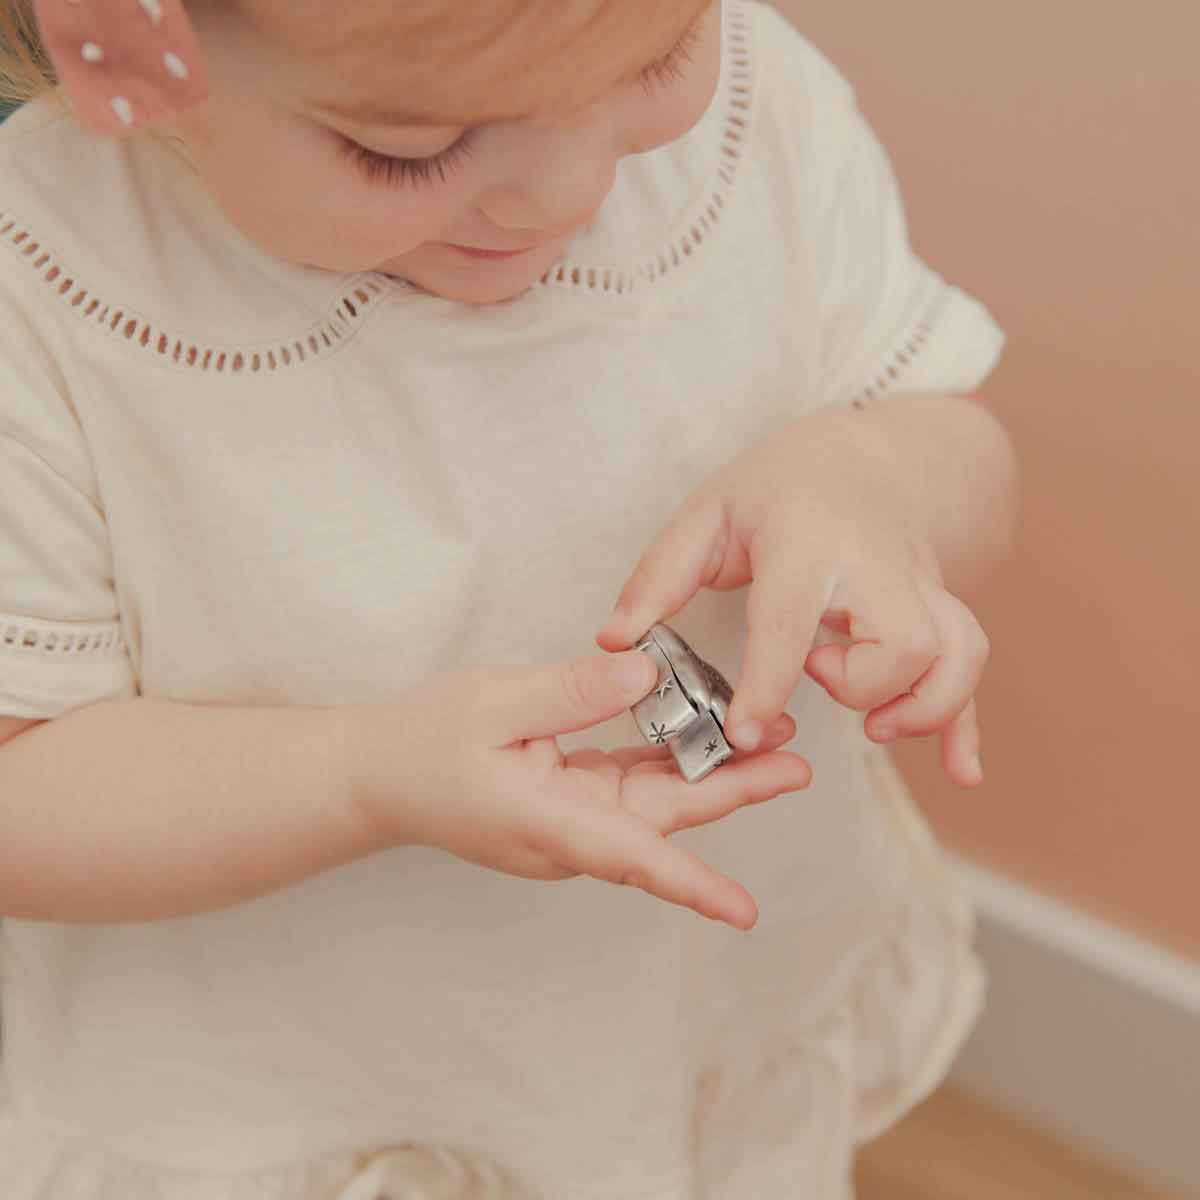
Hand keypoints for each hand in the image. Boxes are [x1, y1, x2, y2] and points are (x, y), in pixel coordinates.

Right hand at [347, 650, 811, 930]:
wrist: (376, 773)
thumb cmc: (424, 742)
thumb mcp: (496, 701)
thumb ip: (572, 690)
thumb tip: (646, 675)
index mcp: (546, 821)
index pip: (630, 858)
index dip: (690, 884)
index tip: (743, 911)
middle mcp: (567, 833)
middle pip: (663, 821)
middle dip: (731, 792)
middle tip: (795, 763)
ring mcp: (568, 821)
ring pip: (653, 802)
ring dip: (708, 774)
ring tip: (770, 742)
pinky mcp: (567, 801)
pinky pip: (627, 784)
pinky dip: (665, 759)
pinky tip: (701, 730)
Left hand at [595, 415, 989, 787]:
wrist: (866, 456)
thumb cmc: (776, 488)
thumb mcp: (707, 513)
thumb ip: (658, 577)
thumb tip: (613, 641)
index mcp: (808, 539)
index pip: (792, 617)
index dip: (768, 682)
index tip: (744, 733)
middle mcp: (877, 565)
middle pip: (903, 640)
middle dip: (863, 685)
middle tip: (818, 677)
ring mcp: (921, 587)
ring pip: (956, 653)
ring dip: (921, 705)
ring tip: (872, 724)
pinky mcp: (940, 610)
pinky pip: (971, 670)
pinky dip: (965, 724)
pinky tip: (959, 772)